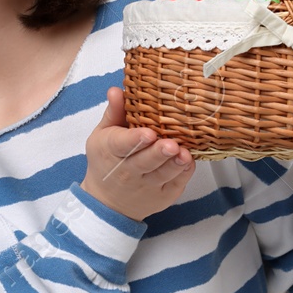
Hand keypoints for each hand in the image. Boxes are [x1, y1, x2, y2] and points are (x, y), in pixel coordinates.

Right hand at [80, 87, 196, 223]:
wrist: (107, 202)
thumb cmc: (107, 161)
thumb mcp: (103, 135)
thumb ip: (114, 112)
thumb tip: (117, 90)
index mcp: (111, 151)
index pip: (122, 145)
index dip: (135, 139)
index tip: (148, 133)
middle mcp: (128, 171)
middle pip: (145, 162)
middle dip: (158, 153)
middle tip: (171, 145)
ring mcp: (147, 186)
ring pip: (163, 174)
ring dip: (175, 164)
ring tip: (184, 154)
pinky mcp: (163, 196)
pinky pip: (176, 184)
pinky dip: (184, 173)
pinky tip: (189, 161)